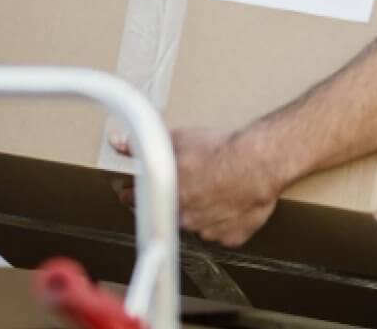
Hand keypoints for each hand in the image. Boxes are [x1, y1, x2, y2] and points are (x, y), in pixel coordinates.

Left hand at [111, 127, 284, 247]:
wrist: (258, 163)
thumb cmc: (220, 150)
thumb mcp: (177, 139)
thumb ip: (144, 145)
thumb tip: (118, 142)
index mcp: (166, 197)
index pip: (138, 200)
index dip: (135, 193)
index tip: (132, 190)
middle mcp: (184, 219)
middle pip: (170, 213)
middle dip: (175, 200)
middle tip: (189, 183)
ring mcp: (208, 232)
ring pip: (197, 224)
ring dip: (201, 210)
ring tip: (215, 189)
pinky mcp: (231, 238)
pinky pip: (222, 232)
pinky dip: (224, 221)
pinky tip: (230, 203)